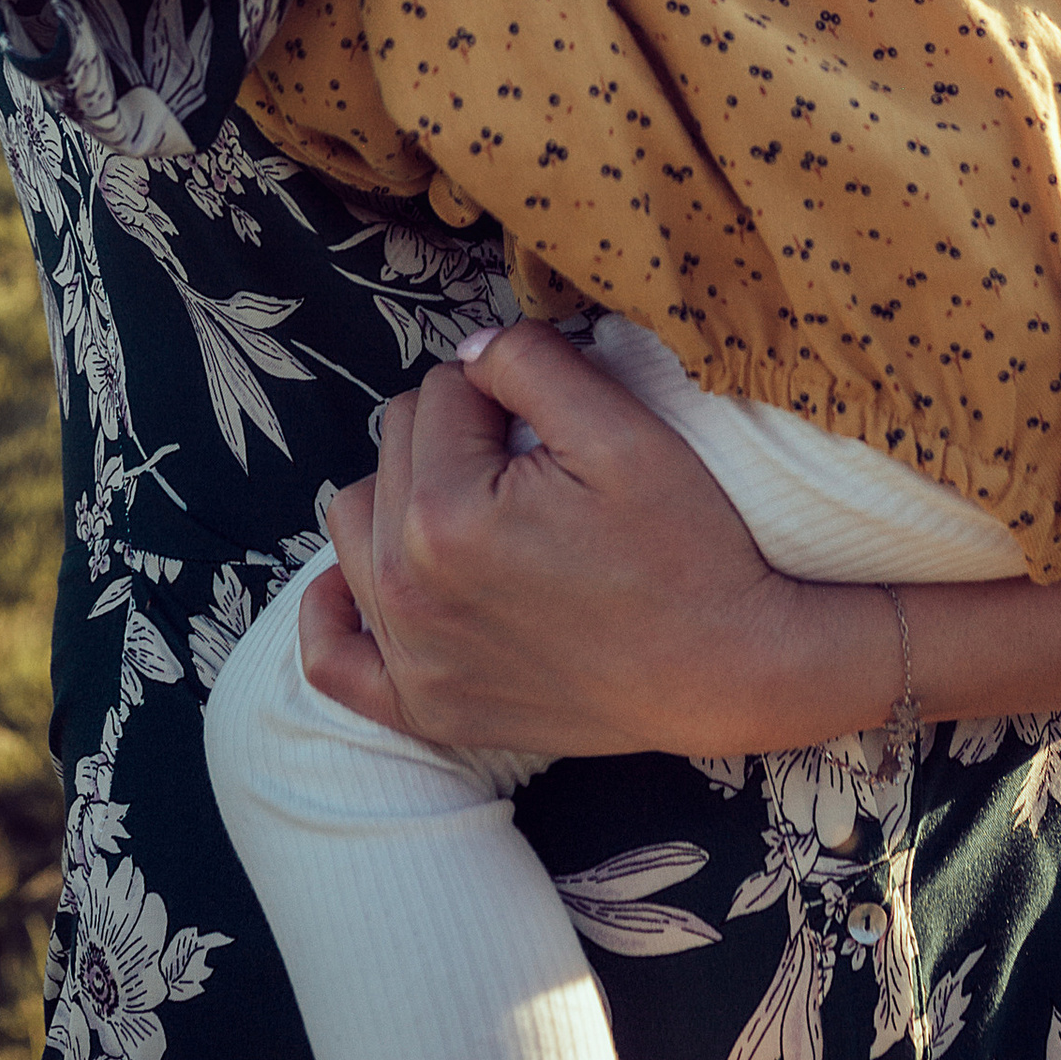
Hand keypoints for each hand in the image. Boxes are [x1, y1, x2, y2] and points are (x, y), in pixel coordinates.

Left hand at [296, 321, 885, 756]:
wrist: (728, 667)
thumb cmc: (685, 545)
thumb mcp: (622, 428)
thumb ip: (530, 361)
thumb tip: (471, 350)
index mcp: (448, 514)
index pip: (441, 391)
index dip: (503, 388)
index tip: (555, 421)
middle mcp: (407, 591)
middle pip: (395, 447)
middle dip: (457, 433)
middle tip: (533, 463)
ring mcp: (410, 659)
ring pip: (355, 524)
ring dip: (405, 495)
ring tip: (479, 503)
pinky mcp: (425, 709)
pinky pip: (331, 657)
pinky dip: (337, 609)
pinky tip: (369, 580)